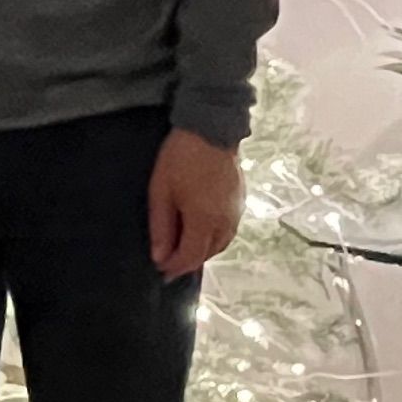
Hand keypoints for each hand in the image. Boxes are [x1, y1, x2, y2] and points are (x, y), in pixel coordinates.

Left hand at [147, 129, 243, 281]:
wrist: (211, 129)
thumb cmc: (180, 159)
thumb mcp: (161, 192)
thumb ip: (161, 227)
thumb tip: (160, 257)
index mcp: (204, 222)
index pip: (190, 257)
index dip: (174, 268)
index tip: (160, 271)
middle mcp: (225, 222)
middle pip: (207, 254)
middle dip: (188, 262)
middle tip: (169, 264)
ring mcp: (236, 212)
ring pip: (221, 244)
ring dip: (203, 252)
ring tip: (184, 250)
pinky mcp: (241, 202)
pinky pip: (228, 231)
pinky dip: (214, 239)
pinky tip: (201, 232)